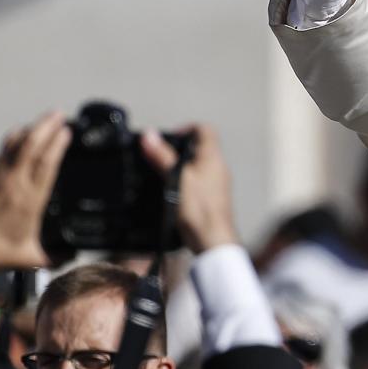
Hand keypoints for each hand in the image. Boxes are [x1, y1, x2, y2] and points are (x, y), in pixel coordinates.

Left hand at [0, 112, 70, 269]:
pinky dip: (10, 143)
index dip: (57, 143)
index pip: (47, 162)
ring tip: (40, 122)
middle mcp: (12, 183)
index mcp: (29, 198)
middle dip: (46, 126)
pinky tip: (15, 139)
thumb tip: (71, 258)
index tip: (66, 131)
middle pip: (31, 145)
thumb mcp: (30, 258)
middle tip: (58, 113)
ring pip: (13, 146)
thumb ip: (54, 257)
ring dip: (29, 130)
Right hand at [141, 125, 239, 253]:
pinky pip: (197, 181)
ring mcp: (216, 184)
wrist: (212, 240)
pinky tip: (170, 191)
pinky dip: (183, 180)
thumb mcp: (177, 179)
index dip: (186, 128)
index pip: (205, 129)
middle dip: (178, 148)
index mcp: (213, 158)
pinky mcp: (211, 198)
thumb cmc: (200, 210)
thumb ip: (163, 157)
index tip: (168, 138)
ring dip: (179, 165)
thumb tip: (150, 135)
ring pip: (197, 165)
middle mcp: (218, 168)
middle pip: (199, 146)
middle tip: (160, 156)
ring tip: (161, 173)